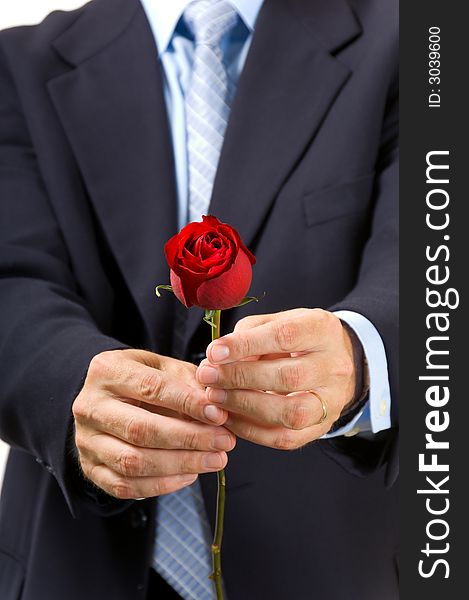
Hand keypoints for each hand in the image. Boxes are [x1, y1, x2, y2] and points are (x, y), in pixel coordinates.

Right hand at [72, 349, 235, 498]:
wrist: (105, 398)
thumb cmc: (142, 379)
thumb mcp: (163, 366)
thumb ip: (188, 381)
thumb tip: (216, 408)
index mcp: (106, 371)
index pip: (150, 388)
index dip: (188, 403)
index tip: (219, 414)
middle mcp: (90, 406)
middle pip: (141, 429)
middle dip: (189, 439)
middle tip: (225, 441)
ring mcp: (86, 441)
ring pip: (133, 462)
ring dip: (181, 464)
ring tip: (216, 459)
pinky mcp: (89, 468)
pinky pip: (125, 486)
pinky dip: (163, 485)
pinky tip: (190, 474)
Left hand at [196, 308, 355, 449]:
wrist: (335, 362)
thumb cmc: (297, 338)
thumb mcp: (277, 322)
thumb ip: (249, 334)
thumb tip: (219, 358)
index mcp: (322, 330)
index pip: (285, 336)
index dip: (246, 345)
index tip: (214, 352)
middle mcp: (334, 367)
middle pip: (288, 377)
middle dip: (240, 378)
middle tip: (207, 377)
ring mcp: (331, 401)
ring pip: (289, 413)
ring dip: (244, 407)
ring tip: (214, 397)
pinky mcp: (321, 427)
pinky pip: (285, 438)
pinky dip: (250, 431)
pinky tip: (228, 417)